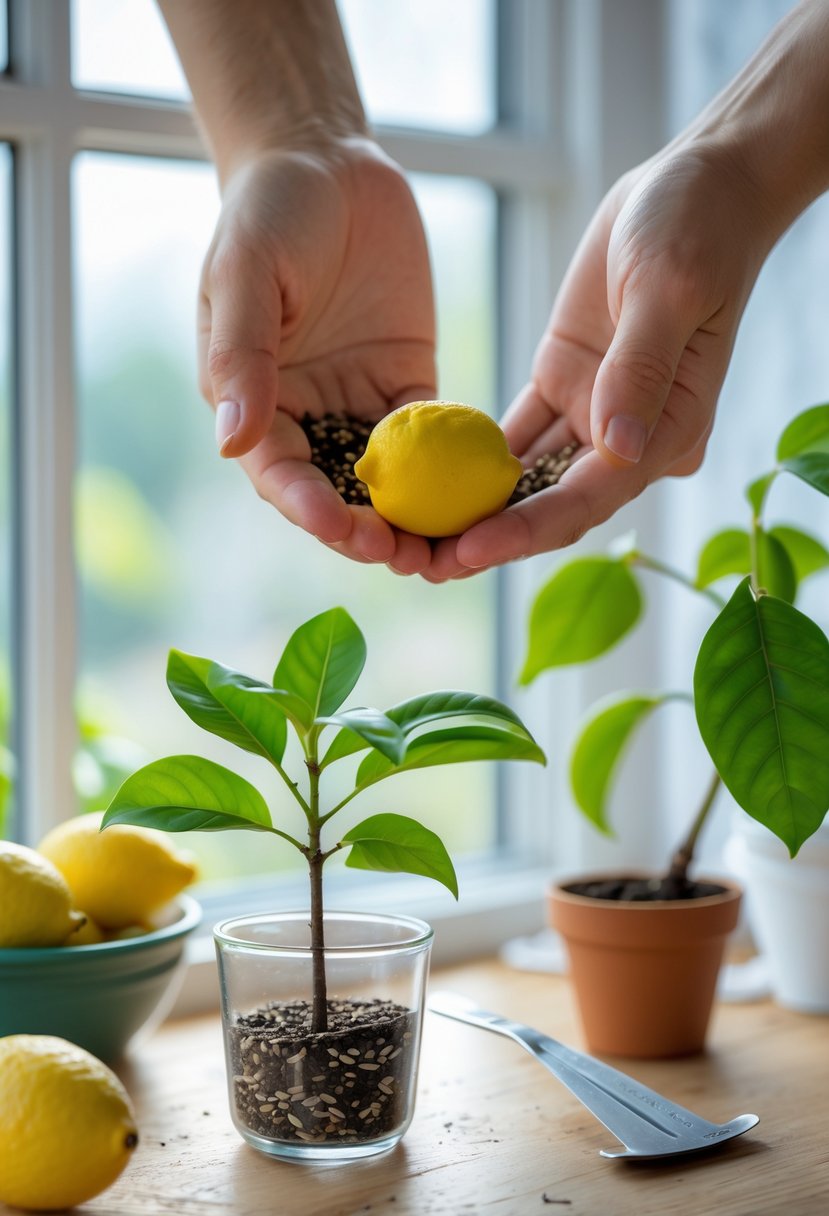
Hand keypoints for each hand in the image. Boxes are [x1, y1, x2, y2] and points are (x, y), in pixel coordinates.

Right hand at [199, 139, 436, 572]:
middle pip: (336, 491)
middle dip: (367, 530)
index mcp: (254, 399)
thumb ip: (243, 357)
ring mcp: (358, 403)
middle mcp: (306, 414)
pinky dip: (450, 468)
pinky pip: (430, 436)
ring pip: (386, 479)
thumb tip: (231, 443)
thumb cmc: (269, 210)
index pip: (280, 471)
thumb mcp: (246, 275)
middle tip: (405, 556)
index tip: (341, 529)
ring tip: (447, 550)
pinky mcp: (407, 383)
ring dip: (413, 518)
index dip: (308, 506)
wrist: (328, 158)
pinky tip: (479, 493)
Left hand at [424, 139, 777, 579]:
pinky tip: (422, 476)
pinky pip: (512, 436)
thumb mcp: (669, 290)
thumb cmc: (696, 230)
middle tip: (421, 564)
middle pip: (552, 506)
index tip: (469, 548)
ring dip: (472, 510)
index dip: (527, 529)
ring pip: (527, 481)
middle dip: (490, 539)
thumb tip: (617, 447)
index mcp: (666, 430)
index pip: (589, 497)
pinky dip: (469, 458)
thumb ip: (639, 368)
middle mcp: (628, 439)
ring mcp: (594, 416)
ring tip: (408, 536)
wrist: (694, 187)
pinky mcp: (564, 386)